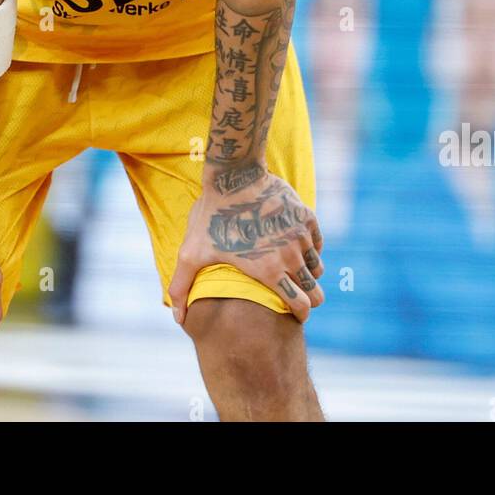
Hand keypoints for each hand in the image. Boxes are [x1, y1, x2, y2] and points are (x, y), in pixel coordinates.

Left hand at [168, 164, 324, 324]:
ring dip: (307, 272)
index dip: (300, 314)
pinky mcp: (307, 217)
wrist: (234, 176)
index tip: (296, 315)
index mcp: (269, 271)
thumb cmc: (211, 217)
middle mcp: (291, 256)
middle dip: (310, 297)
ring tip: (293, 270)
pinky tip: (295, 246)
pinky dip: (310, 248)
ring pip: (316, 266)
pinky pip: (317, 242)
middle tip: (299, 295)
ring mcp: (302, 236)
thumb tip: (177, 318)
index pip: (301, 305)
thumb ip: (182, 287)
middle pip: (316, 290)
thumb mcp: (192, 253)